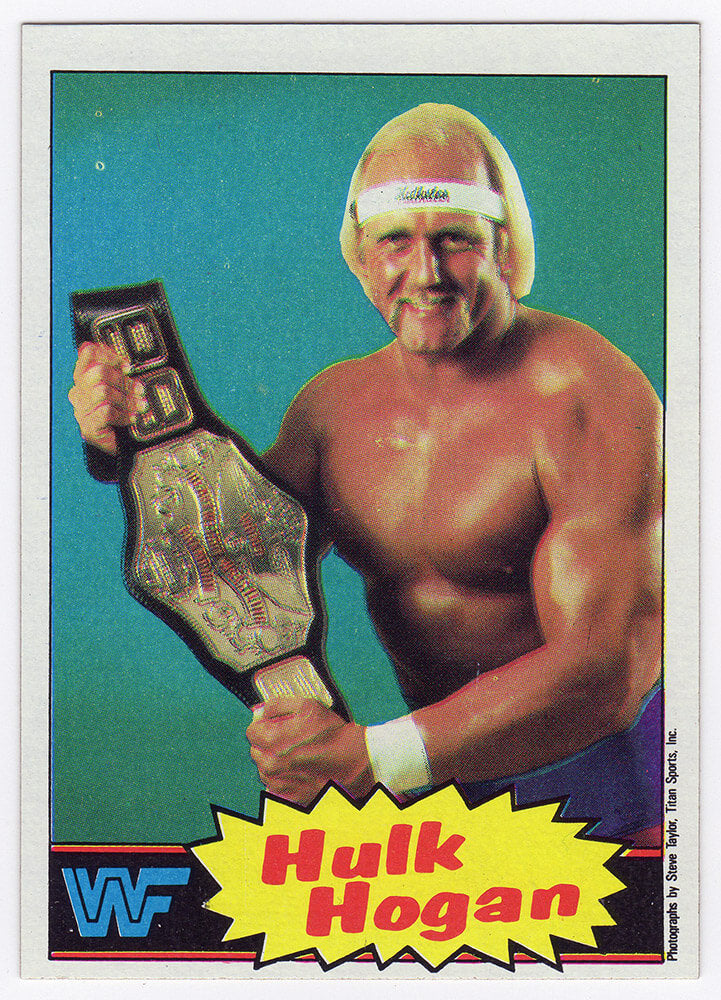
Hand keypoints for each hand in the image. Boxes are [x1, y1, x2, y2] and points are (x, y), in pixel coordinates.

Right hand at [68, 343, 148, 454]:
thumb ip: (120, 374)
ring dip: (126, 399)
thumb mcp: (122, 390)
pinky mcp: (88, 428)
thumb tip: (128, 366)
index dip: (109, 355)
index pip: (88, 354)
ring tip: (138, 406)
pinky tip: (130, 419)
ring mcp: (81, 411)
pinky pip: (105, 412)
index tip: (127, 367)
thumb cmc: (121, 417)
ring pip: (102, 391)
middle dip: (123, 380)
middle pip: (98, 371)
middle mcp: (79, 393)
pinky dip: (122, 414)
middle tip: (139, 390)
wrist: (122, 447)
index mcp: (84, 379)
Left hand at [246, 697, 373, 805]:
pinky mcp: (287, 798)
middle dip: (269, 744)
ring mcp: (278, 784)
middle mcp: (270, 765)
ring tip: (300, 756)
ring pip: (265, 769)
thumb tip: (260, 712)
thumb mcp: (308, 706)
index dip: (265, 725)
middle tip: (292, 740)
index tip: (277, 725)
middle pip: (256, 750)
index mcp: (272, 740)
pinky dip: (284, 780)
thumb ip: (277, 705)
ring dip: (276, 761)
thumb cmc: (333, 735)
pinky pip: (275, 786)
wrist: (355, 763)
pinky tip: (301, 772)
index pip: (251, 731)